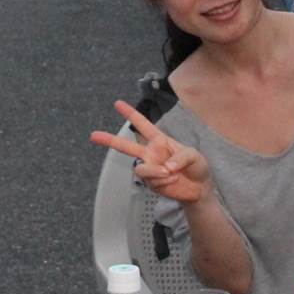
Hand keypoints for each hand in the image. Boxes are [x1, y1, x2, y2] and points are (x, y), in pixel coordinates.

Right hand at [90, 101, 210, 205]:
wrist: (200, 189)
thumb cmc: (197, 166)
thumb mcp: (194, 155)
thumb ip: (181, 158)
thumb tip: (166, 167)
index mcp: (160, 141)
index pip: (143, 125)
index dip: (130, 114)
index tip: (117, 104)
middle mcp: (151, 153)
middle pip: (126, 146)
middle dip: (109, 140)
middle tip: (93, 135)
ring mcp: (150, 169)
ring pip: (140, 168)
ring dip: (155, 172)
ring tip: (170, 174)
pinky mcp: (152, 184)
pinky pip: (151, 181)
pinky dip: (164, 182)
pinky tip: (173, 181)